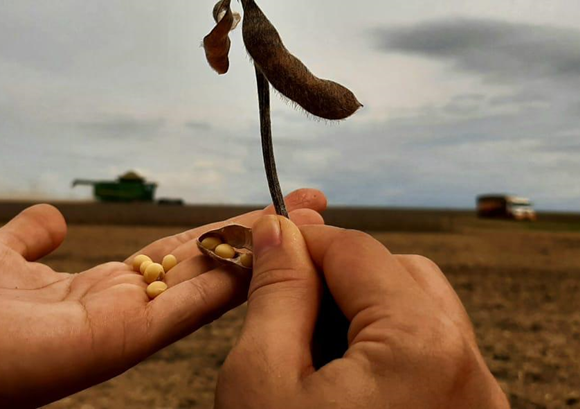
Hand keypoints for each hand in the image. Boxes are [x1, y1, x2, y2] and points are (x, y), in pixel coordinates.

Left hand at [0, 189, 326, 407]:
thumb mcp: (0, 252)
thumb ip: (31, 236)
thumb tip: (51, 219)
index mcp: (98, 290)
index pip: (173, 258)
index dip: (216, 232)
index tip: (258, 207)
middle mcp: (123, 309)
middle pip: (203, 268)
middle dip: (254, 237)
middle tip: (305, 205)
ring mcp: (127, 326)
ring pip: (207, 284)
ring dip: (256, 252)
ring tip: (304, 219)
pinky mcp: (123, 337)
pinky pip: (187, 304)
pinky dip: (229, 278)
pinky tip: (269, 250)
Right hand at [215, 216, 508, 407]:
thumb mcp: (261, 378)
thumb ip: (276, 293)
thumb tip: (279, 230)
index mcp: (422, 349)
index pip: (358, 250)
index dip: (303, 237)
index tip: (261, 240)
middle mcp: (468, 371)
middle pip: (402, 275)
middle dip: (338, 274)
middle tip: (282, 295)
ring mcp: (473, 401)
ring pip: (420, 316)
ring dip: (361, 310)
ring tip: (306, 342)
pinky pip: (431, 360)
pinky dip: (385, 350)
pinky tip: (337, 374)